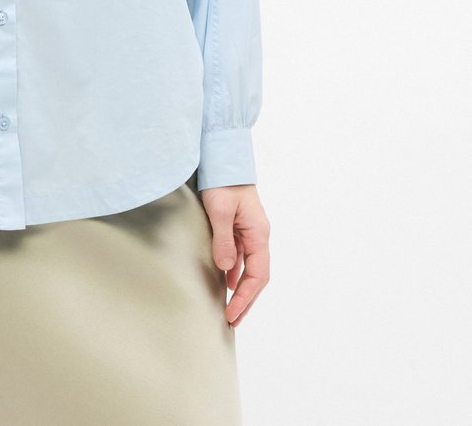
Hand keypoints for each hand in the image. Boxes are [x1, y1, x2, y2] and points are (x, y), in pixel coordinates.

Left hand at [198, 183, 269, 326]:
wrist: (223, 157)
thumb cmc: (223, 181)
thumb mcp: (219, 210)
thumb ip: (224, 240)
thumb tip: (227, 269)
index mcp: (258, 233)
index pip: (257, 275)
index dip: (246, 298)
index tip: (232, 314)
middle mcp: (258, 235)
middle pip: (257, 276)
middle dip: (247, 301)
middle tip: (233, 321)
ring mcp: (250, 232)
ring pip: (250, 268)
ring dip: (242, 289)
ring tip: (231, 309)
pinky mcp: (240, 227)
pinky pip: (241, 256)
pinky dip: (235, 273)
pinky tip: (227, 281)